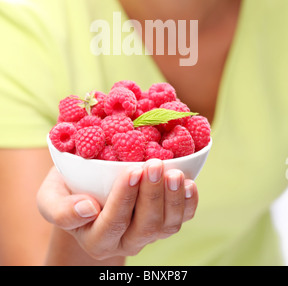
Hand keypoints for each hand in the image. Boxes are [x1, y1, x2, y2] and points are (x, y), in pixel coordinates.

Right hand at [37, 160, 197, 260]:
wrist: (85, 187)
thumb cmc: (67, 189)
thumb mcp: (50, 198)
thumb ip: (60, 210)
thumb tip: (88, 209)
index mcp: (96, 239)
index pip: (113, 223)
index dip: (124, 199)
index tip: (131, 171)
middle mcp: (124, 241)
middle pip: (145, 226)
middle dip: (152, 195)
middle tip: (154, 164)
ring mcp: (147, 233)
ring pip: (167, 226)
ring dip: (173, 198)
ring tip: (173, 172)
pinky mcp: (163, 221)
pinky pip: (182, 218)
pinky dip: (188, 203)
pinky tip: (188, 182)